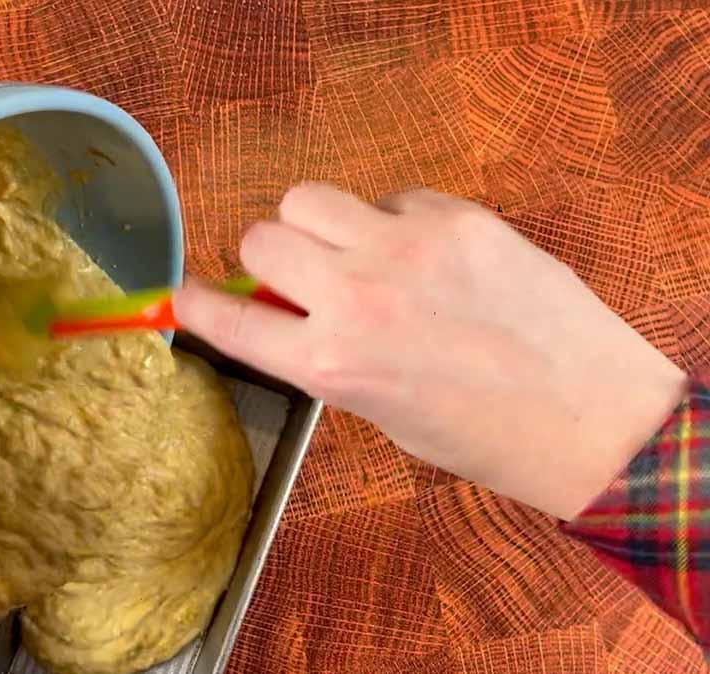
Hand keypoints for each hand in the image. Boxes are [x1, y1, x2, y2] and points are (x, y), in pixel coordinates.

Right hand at [174, 184, 687, 519]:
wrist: (588, 416)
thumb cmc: (481, 433)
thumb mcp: (378, 410)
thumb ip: (324, 354)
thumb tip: (287, 306)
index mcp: (331, 364)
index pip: (228, 318)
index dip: (195, 302)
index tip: (185, 293)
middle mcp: (356, 299)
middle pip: (259, 237)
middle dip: (266, 257)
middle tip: (298, 275)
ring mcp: (405, 249)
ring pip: (308, 197)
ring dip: (314, 224)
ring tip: (351, 251)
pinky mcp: (456, 218)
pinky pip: (390, 197)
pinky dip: (391, 220)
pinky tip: (425, 255)